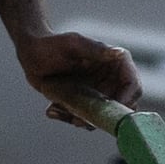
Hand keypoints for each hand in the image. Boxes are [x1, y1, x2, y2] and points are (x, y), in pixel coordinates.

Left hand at [8, 26, 142, 129]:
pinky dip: (69, 118)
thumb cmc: (51, 44)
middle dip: (102, 117)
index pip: (133, 85)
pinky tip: (53, 108)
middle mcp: (112, 79)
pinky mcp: (86, 103)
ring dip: (81, 119)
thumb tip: (118, 54)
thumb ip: (95, 50)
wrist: (31, 54)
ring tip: (59, 108)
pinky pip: (86, 119)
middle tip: (80, 119)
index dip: (126, 100)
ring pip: (102, 117)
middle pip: (121, 107)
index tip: (110, 112)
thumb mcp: (73, 44)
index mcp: (116, 62)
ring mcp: (99, 93)